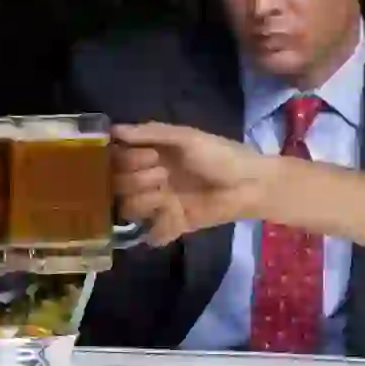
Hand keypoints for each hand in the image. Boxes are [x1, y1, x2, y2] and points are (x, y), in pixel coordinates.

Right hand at [111, 121, 274, 244]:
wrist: (251, 184)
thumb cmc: (219, 154)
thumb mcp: (185, 136)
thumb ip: (151, 132)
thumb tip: (113, 130)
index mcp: (151, 156)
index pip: (116, 160)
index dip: (124, 160)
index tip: (149, 157)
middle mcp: (150, 180)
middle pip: (118, 186)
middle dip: (135, 179)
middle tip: (162, 174)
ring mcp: (161, 204)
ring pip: (129, 209)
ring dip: (143, 201)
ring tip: (167, 195)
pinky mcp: (174, 225)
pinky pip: (153, 234)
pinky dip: (158, 229)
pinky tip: (173, 216)